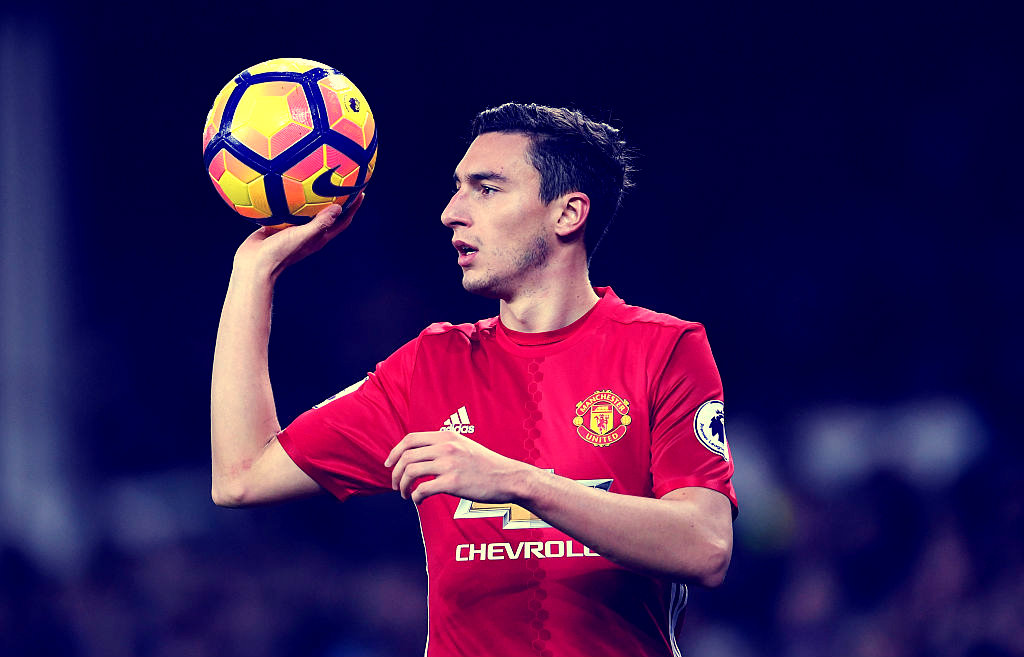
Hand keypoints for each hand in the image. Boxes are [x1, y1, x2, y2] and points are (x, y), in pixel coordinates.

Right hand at [233, 193, 363, 277]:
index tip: (360, 192)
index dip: (353, 208)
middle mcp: (309, 233)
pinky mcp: (278, 225)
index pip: (342, 221)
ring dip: (312, 196)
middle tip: (340, 180)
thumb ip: (320, 223)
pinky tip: (285, 182)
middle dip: (336, 198)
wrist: (254, 264)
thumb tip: (338, 207)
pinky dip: (289, 197)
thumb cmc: (280, 253)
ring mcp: (293, 229)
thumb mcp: (302, 236)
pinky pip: (286, 209)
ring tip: (314, 177)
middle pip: (328, 213)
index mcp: (319, 237)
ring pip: (306, 210)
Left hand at [384, 431, 532, 504]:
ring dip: (402, 486)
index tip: (389, 465)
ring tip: (405, 495)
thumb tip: (419, 455)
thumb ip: (443, 446)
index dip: (394, 452)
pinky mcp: (453, 483)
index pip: (410, 439)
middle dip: (395, 473)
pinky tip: (419, 501)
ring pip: (410, 472)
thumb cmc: (486, 466)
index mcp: (447, 436)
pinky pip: (422, 489)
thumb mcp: (464, 446)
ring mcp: (449, 464)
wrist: (509, 478)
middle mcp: (446, 447)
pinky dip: (415, 497)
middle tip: (396, 486)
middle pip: (406, 457)